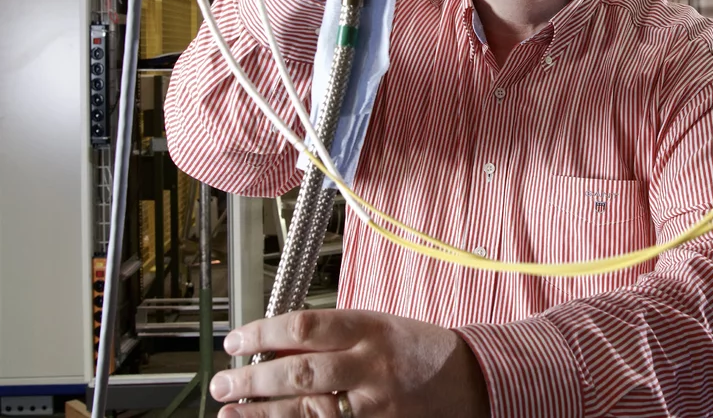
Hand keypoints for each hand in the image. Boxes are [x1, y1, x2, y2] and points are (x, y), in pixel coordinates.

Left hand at [209, 310, 489, 417]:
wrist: (470, 380)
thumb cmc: (418, 350)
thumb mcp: (379, 327)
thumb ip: (334, 336)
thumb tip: (277, 344)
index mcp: (370, 326)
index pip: (304, 325)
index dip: (262, 333)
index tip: (236, 341)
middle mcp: (371, 363)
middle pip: (299, 370)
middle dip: (252, 379)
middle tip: (221, 382)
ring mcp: (376, 401)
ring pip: (307, 408)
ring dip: (263, 412)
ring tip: (231, 410)